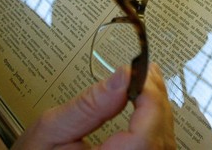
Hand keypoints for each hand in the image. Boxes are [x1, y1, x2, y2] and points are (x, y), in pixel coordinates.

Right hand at [12, 63, 175, 149]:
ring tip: (145, 81)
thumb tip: (121, 77)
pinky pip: (155, 148)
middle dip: (155, 99)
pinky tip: (146, 106)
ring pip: (162, 144)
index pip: (145, 139)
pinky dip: (154, 124)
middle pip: (159, 140)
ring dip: (157, 110)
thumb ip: (87, 105)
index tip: (141, 72)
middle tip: (144, 70)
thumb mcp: (50, 130)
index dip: (150, 100)